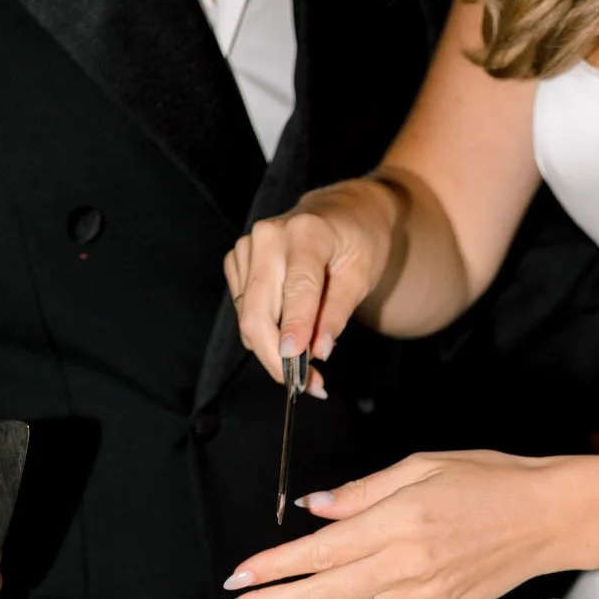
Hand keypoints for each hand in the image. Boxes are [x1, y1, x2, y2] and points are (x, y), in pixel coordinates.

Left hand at [210, 451, 598, 598]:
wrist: (549, 520)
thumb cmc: (490, 480)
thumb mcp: (423, 465)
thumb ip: (362, 491)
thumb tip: (311, 509)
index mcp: (399, 523)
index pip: (318, 554)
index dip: (272, 570)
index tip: (235, 579)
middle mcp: (405, 567)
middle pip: (319, 596)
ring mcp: (419, 597)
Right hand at [223, 180, 404, 383]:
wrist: (340, 212)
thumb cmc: (357, 243)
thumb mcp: (361, 276)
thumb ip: (337, 313)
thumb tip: (319, 351)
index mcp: (306, 233)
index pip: (296, 289)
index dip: (294, 330)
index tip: (296, 366)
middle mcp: (268, 236)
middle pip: (259, 312)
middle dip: (278, 357)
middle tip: (307, 386)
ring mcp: (247, 247)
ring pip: (248, 318)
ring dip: (273, 350)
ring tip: (306, 366)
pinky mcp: (236, 260)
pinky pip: (244, 311)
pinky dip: (264, 332)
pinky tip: (288, 333)